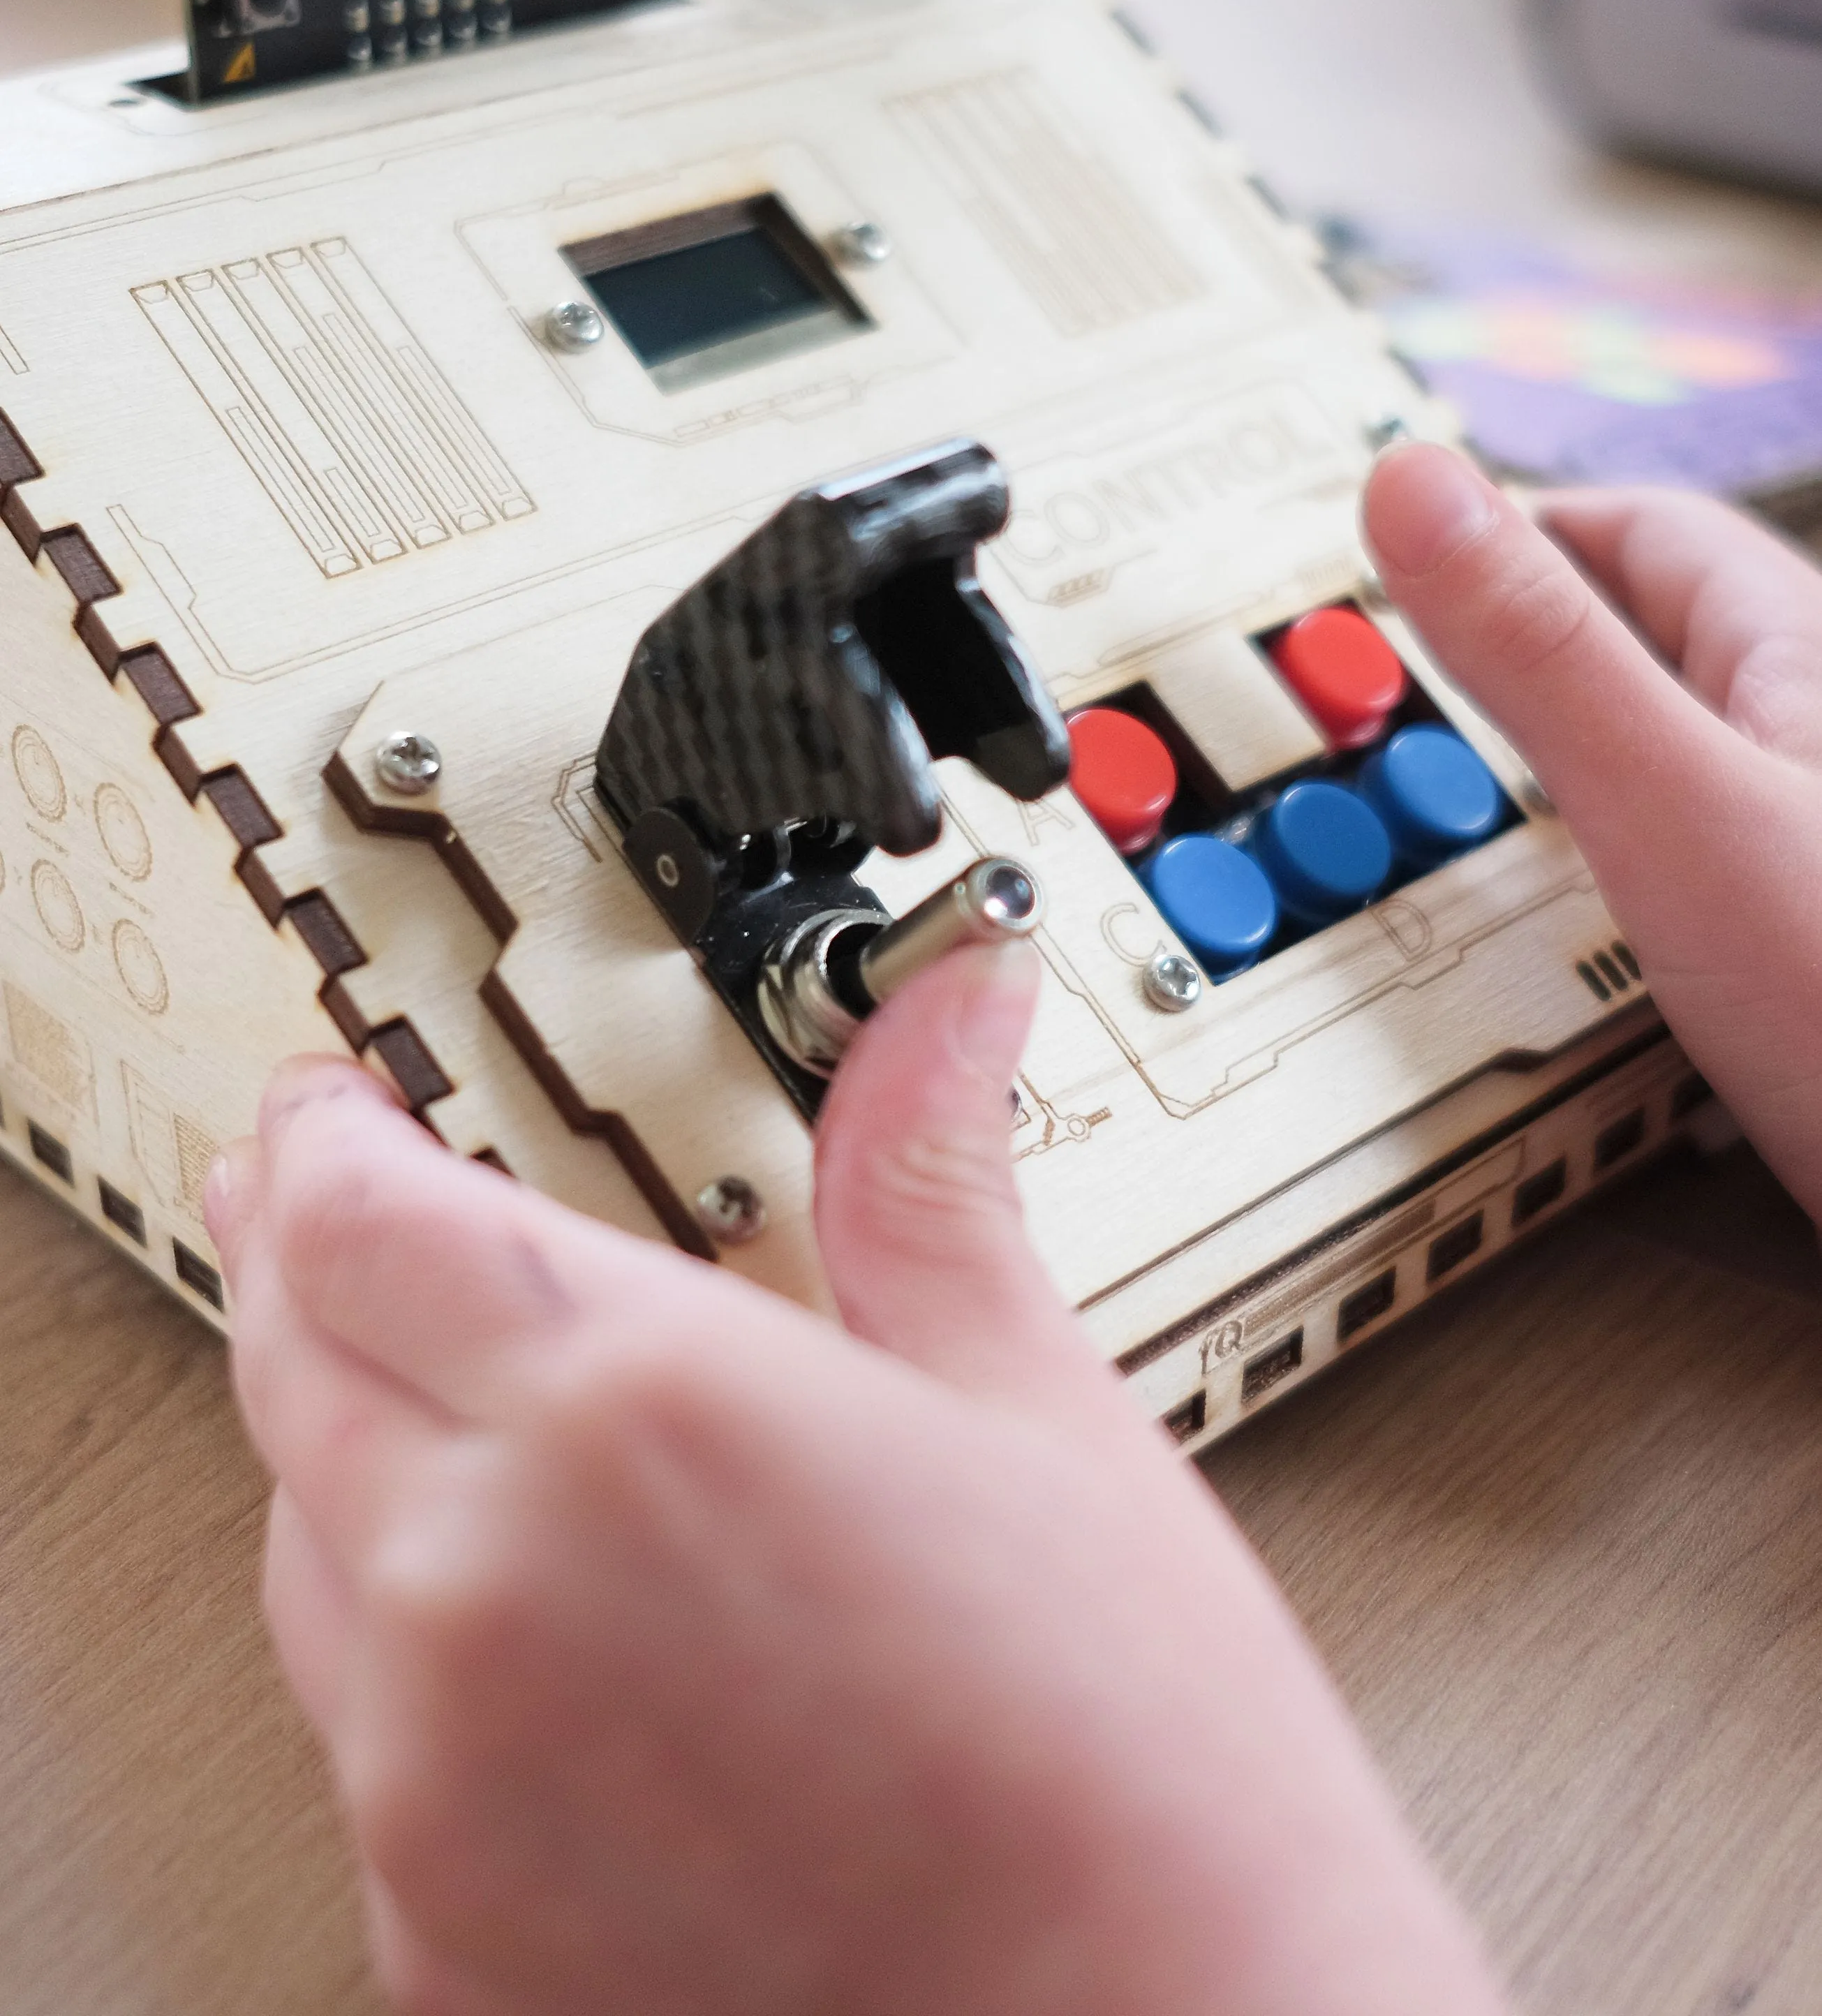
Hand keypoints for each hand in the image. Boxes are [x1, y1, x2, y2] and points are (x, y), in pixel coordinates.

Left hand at [209, 948, 1501, 2015]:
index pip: (357, 1211)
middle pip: (288, 1354)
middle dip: (307, 1258)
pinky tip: (520, 1621)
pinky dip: (398, 1637)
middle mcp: (489, 1584)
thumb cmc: (1129, 1767)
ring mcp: (440, 1778)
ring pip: (296, 1542)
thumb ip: (928, 1182)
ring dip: (344, 1444)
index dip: (329, 1134)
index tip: (344, 1105)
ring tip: (443, 1404)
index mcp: (632, 1407)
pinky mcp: (438, 1932)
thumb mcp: (1033, 1412)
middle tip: (345, 1207)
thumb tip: (946, 1013)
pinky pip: (351, 1727)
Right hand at [1365, 445, 1821, 1225]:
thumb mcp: (1676, 810)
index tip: (1414, 548)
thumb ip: (1539, 648)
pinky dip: (1631, 882)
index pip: (1649, 535)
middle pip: (1667, 647)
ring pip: (1686, 769)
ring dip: (1583, 773)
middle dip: (1539, 648)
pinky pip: (1710, 878)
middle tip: (1417, 677)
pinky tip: (1599, 939)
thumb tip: (1410, 479)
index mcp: (1806, 659)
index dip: (1526, 523)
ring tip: (1479, 801)